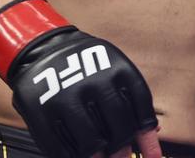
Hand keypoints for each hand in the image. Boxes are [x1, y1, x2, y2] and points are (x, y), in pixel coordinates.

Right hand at [0, 0, 159, 157]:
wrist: (41, 47)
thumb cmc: (85, 65)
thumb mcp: (112, 71)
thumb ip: (131, 102)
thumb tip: (153, 136)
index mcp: (117, 68)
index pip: (140, 109)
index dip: (148, 139)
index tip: (152, 157)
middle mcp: (94, 81)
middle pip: (119, 129)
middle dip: (122, 149)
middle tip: (121, 156)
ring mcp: (66, 97)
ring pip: (91, 144)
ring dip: (99, 157)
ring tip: (100, 156)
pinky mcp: (42, 111)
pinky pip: (61, 148)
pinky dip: (73, 157)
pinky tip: (78, 155)